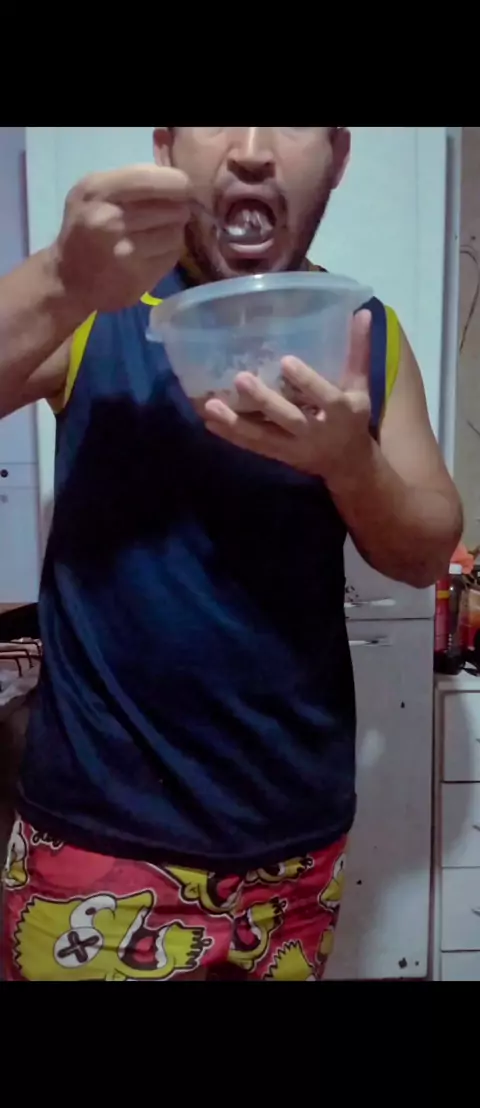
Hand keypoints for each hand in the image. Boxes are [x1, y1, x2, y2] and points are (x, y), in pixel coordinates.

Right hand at [52, 164, 190, 314]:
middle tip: (169, 213)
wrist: (67, 279)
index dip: (176, 181)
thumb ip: (130, 180)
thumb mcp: (94, 192)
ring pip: (175, 234)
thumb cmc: (84, 228)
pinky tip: (154, 251)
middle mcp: (109, 221)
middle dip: (177, 209)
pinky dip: (169, 252)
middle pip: (171, 208)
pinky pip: (171, 257)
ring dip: (174, 232)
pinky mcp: (138, 278)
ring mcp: (124, 253)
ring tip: (159, 233)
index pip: (150, 179)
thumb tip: (176, 179)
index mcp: (97, 192)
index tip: (184, 186)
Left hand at [203, 310, 372, 485]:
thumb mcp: (360, 386)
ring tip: (210, 407)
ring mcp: (295, 447)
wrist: (348, 464)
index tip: (285, 361)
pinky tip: (210, 423)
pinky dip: (232, 436)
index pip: (324, 395)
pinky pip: (254, 446)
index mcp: (341, 412)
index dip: (306, 380)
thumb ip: (358, 351)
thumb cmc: (353, 418)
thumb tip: (361, 312)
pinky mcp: (279, 456)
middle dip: (264, 401)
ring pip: (264, 436)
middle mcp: (316, 432)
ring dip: (236, 423)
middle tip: (240, 379)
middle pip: (288, 418)